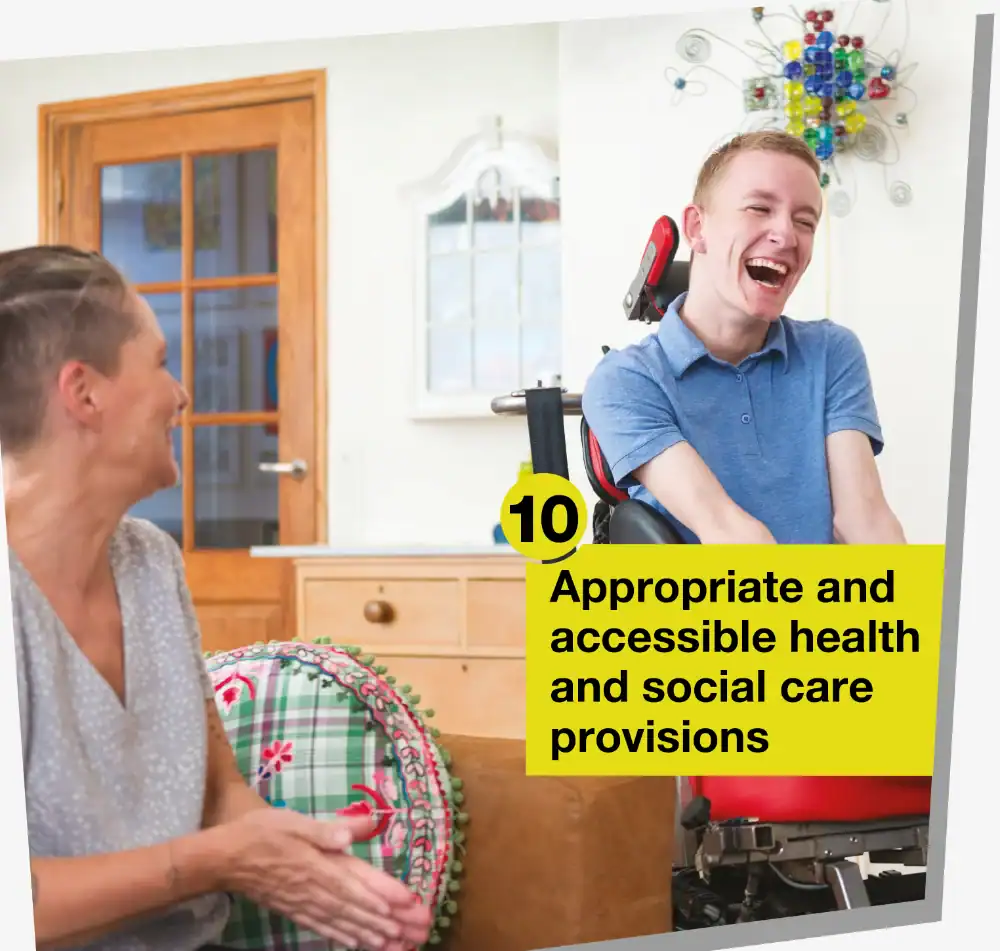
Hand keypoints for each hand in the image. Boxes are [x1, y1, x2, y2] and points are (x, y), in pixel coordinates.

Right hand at [216, 807, 432, 948]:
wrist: (225, 858)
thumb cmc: (262, 833)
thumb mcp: (294, 821)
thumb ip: (326, 829)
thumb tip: (353, 832)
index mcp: (318, 863)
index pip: (356, 881)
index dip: (382, 893)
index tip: (407, 903)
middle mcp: (316, 889)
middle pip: (357, 906)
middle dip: (388, 919)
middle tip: (416, 929)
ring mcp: (305, 904)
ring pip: (344, 922)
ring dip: (372, 933)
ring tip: (397, 943)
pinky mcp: (296, 912)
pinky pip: (325, 928)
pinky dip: (345, 938)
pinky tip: (361, 944)